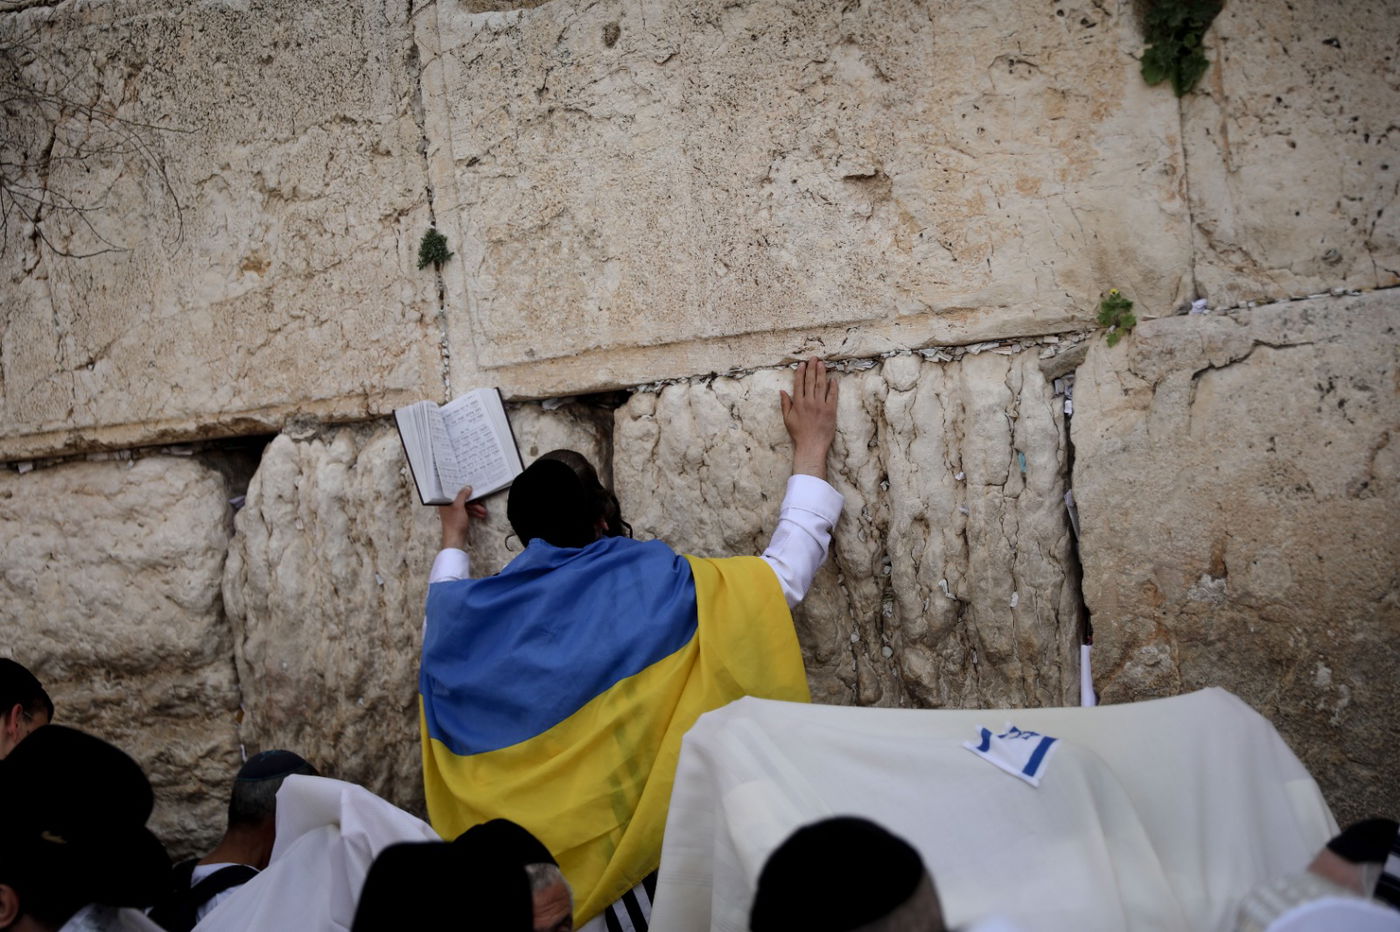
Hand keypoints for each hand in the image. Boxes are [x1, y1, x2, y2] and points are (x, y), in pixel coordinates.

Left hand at [437, 486, 486, 550]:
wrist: (454, 539)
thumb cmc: (454, 523)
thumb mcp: (459, 506)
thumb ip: (462, 495)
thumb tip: (467, 488)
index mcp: (445, 501)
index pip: (453, 491)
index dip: (461, 488)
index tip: (469, 486)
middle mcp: (448, 505)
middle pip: (462, 499)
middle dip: (473, 501)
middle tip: (481, 502)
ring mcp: (453, 512)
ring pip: (466, 506)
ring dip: (476, 508)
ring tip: (484, 512)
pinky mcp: (458, 517)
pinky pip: (467, 511)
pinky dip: (474, 513)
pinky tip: (481, 515)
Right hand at [780, 357, 837, 479]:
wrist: (811, 446)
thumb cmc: (798, 434)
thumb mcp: (787, 419)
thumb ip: (785, 404)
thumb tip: (782, 391)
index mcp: (798, 403)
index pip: (799, 384)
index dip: (800, 372)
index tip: (802, 364)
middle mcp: (809, 402)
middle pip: (811, 381)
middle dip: (811, 368)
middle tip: (813, 358)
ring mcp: (820, 406)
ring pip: (821, 385)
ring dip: (821, 373)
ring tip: (822, 363)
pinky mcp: (831, 411)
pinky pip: (833, 396)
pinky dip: (833, 387)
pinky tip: (833, 379)